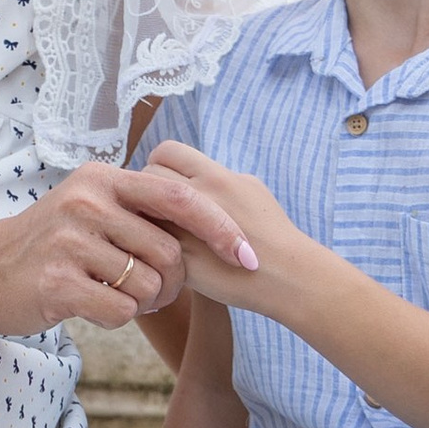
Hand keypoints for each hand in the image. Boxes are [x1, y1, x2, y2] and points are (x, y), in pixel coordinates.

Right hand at [0, 159, 263, 337]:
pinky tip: (94, 308)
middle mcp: (87, 202)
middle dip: (175, 282)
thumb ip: (140, 205)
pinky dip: (118, 318)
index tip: (250, 256)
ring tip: (116, 295)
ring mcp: (69, 241)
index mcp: (104, 178)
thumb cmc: (51, 244)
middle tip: (155, 292)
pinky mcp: (57, 282)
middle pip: (170, 251)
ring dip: (144, 302)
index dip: (221, 227)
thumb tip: (214, 214)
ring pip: (148, 284)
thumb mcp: (91, 206)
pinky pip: (121, 310)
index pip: (180, 197)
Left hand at [143, 141, 299, 304]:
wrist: (285, 276)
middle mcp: (198, 196)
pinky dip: (150, 241)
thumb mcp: (250, 189)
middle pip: (148, 175)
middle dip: (147, 188)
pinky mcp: (179, 258)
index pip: (166, 151)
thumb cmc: (272, 235)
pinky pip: (149, 240)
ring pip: (143, 207)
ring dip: (145, 214)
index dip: (160, 163)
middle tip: (156, 207)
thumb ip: (218, 179)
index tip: (165, 181)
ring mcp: (185, 227)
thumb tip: (196, 174)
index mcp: (217, 176)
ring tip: (157, 227)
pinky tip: (160, 250)